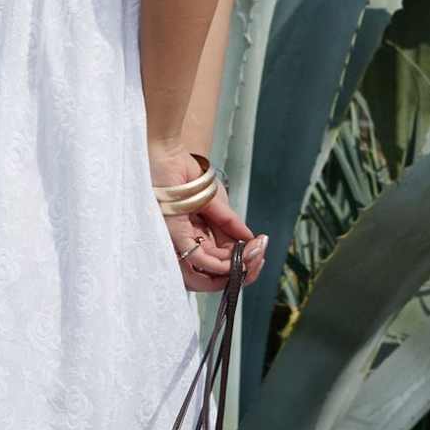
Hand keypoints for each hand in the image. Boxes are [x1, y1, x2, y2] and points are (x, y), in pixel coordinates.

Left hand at [149, 144, 268, 294]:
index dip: (243, 262)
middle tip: (260, 258)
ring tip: (254, 257)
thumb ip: (230, 224)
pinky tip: (238, 257)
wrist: (168, 153)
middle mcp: (185, 246)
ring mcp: (178, 242)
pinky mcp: (174, 234)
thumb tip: (250, 241)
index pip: (219, 263)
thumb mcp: (216, 202)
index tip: (261, 250)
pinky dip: (220, 263)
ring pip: (205, 274)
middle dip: (242, 272)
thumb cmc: (186, 176)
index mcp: (195, 239)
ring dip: (235, 269)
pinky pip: (197, 259)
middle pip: (212, 275)